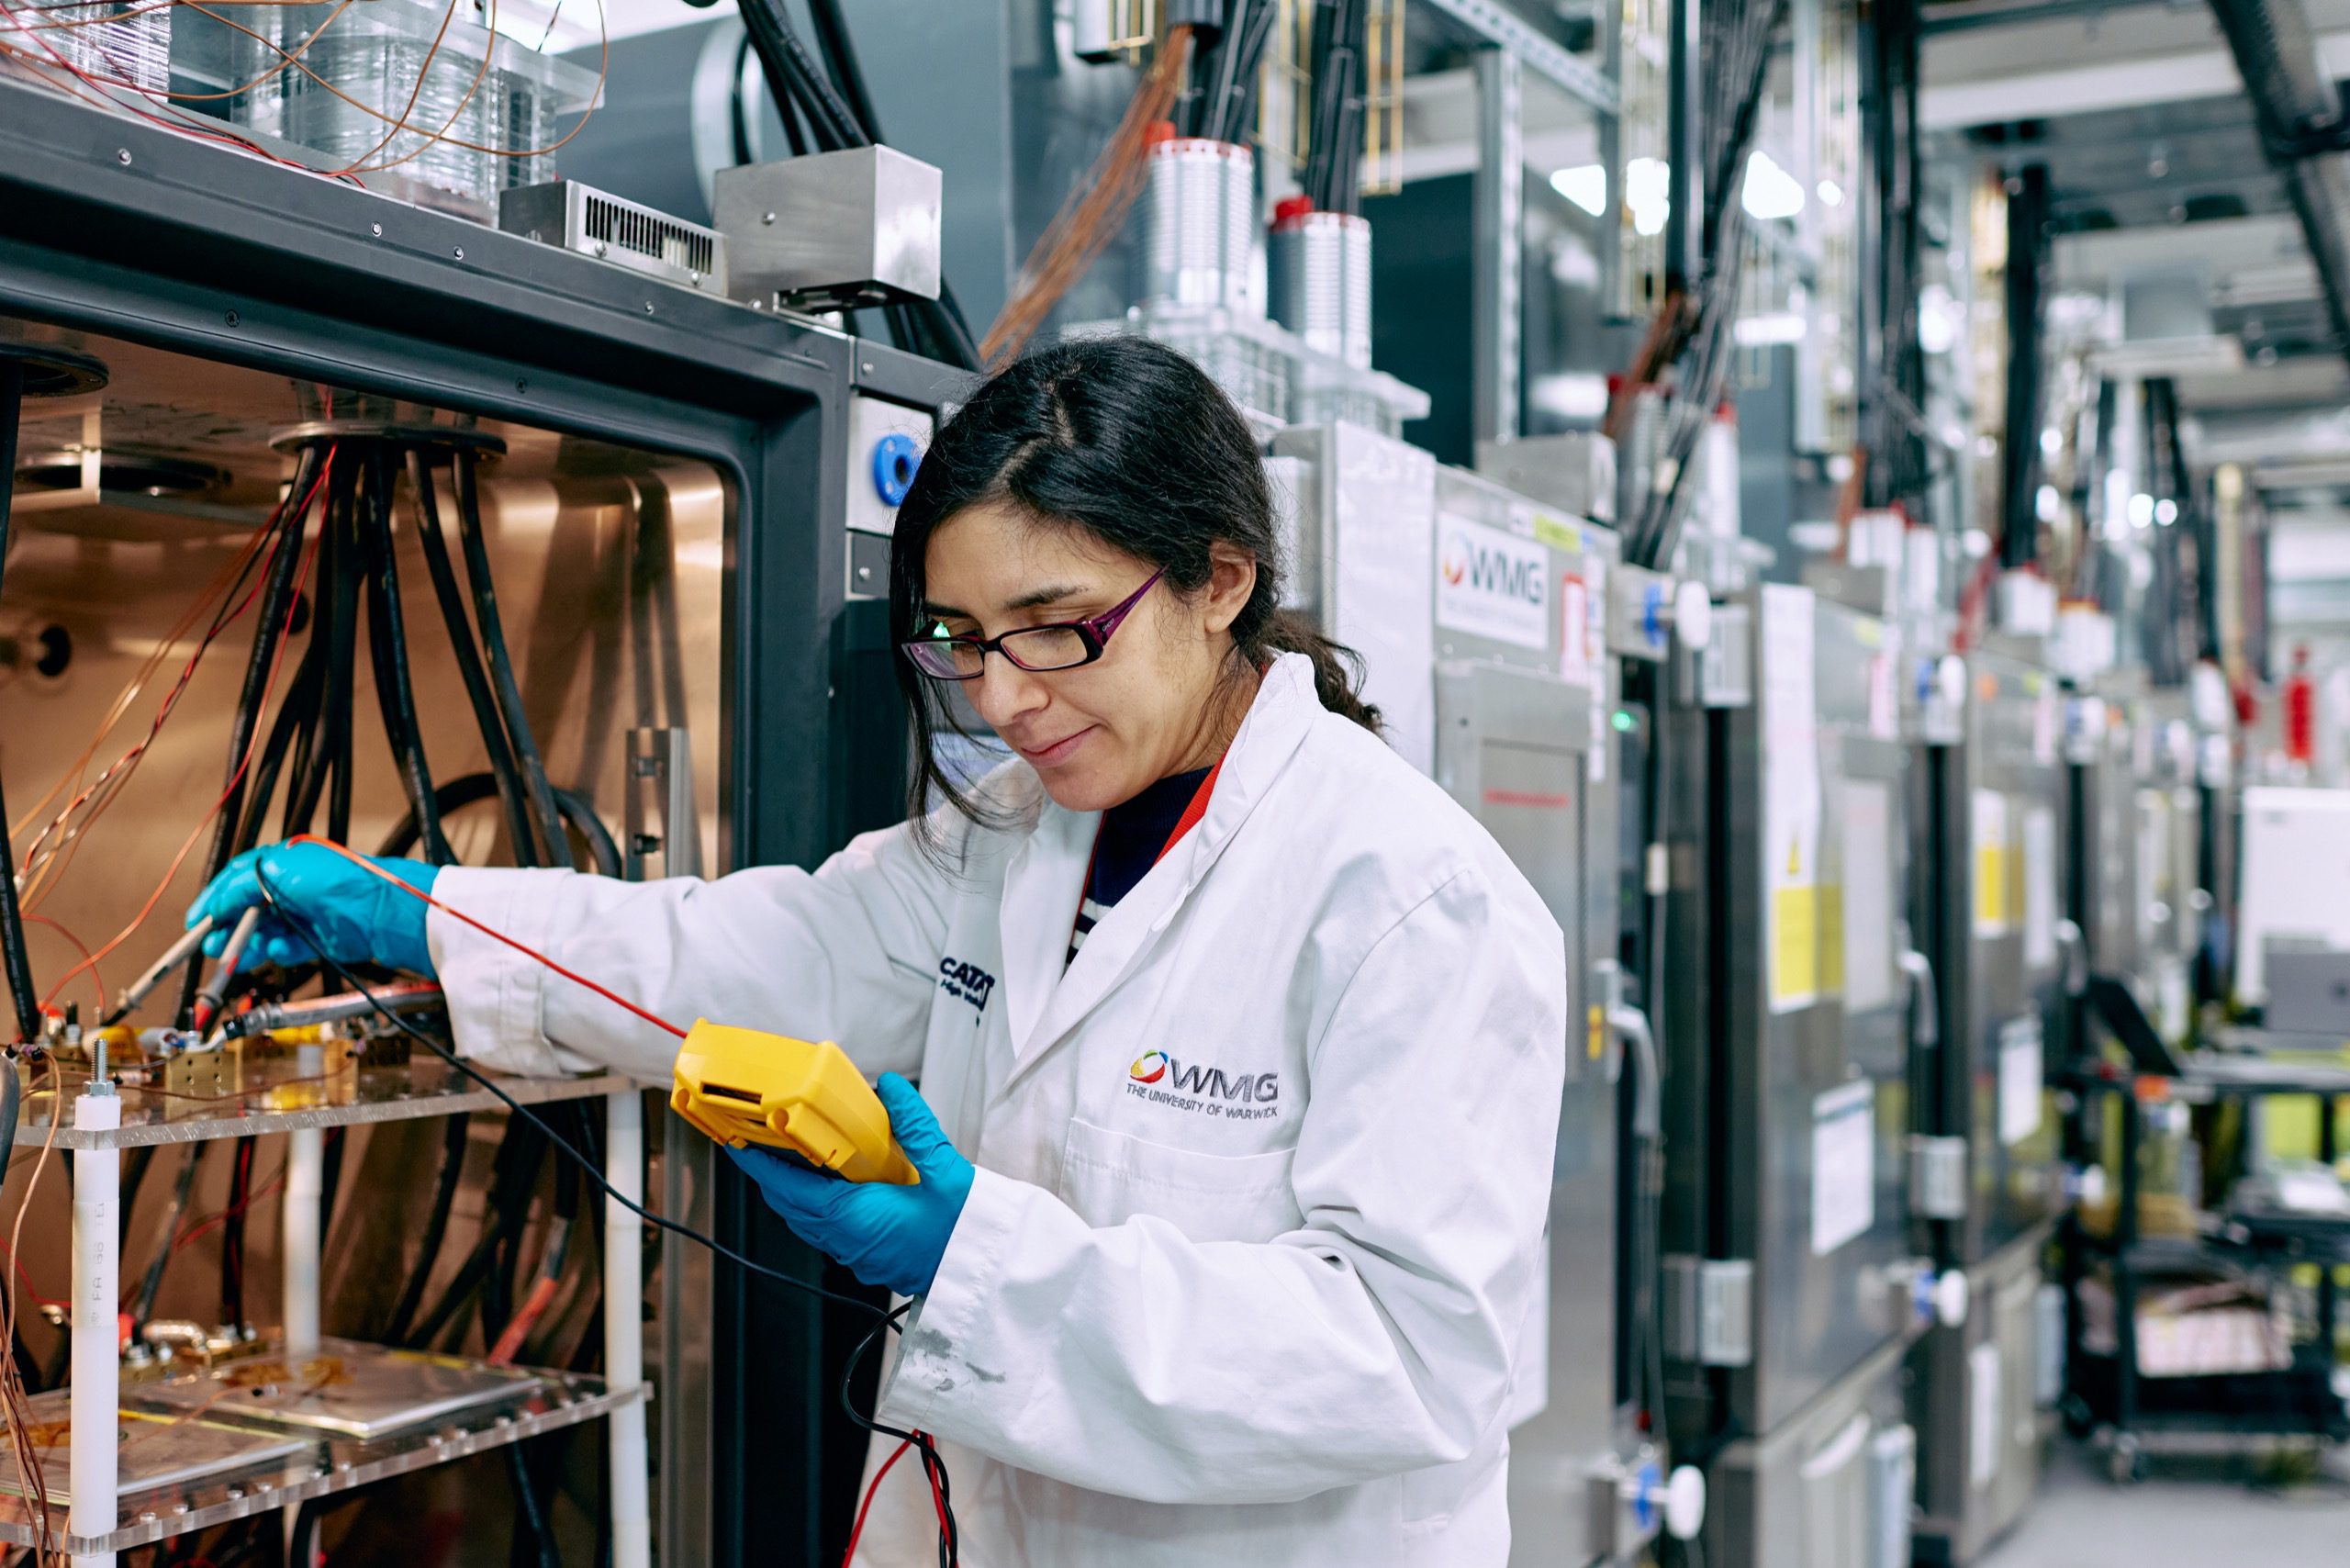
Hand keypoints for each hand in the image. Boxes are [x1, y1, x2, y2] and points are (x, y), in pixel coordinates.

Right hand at [185, 843, 441, 976]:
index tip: (196, 922)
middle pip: (249, 908)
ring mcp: (309, 912)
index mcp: (284, 861)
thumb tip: (216, 902)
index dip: (215, 900)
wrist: (383, 911)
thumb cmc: (340, 880)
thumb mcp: (279, 872)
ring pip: (266, 931)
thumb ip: (241, 885)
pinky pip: (290, 947)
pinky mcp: (323, 938)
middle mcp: (295, 885)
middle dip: (227, 927)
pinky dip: (279, 951)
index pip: (238, 878)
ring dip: (247, 944)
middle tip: (210, 945)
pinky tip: (275, 952)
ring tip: (235, 957)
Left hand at [727, 1073, 973, 1297]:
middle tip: (763, 1142)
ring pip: (808, 1222)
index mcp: (854, 1216)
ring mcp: (857, 1254)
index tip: (739, 1144)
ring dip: (795, 1194)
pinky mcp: (870, 1259)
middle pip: (790, 1207)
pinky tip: (836, 1188)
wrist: (985, 1275)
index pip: (789, 1188)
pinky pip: (828, 1233)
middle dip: (772, 1175)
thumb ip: (914, 1124)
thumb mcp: (944, 1167)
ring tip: (795, 1160)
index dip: (760, 1166)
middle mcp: (847, 1239)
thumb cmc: (966, 1231)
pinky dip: (818, 1208)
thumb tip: (890, 1088)